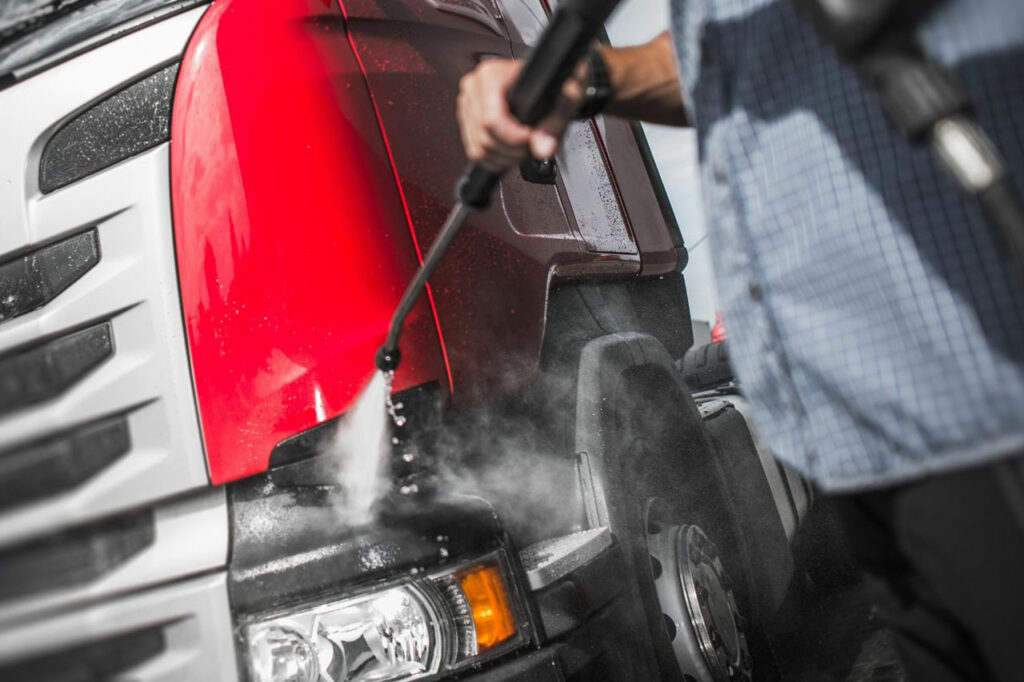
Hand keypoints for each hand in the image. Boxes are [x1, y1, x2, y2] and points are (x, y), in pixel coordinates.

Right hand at [456, 58, 585, 171]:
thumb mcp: (562, 102)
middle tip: (531, 147)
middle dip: (511, 150)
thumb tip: (543, 149)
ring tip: (523, 149)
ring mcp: (468, 103)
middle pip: (484, 137)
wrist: (547, 81)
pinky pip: (474, 152)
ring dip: (503, 158)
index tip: (530, 139)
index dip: (513, 138)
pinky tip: (510, 152)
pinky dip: (493, 159)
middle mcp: (475, 86)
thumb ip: (554, 125)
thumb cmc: (552, 86)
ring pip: (478, 148)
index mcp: (491, 75)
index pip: (490, 120)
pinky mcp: (467, 119)